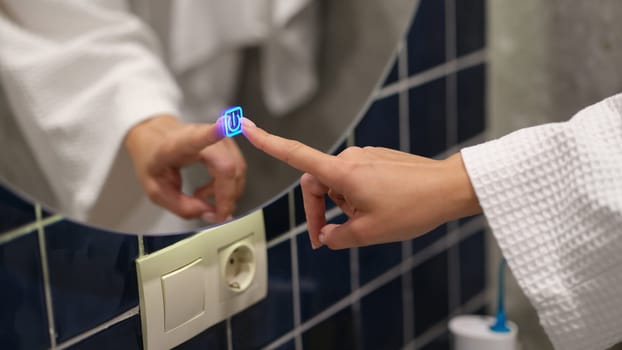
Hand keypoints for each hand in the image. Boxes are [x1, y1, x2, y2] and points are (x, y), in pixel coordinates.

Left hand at [124, 115, 245, 221]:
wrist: (156, 140)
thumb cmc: (154, 161)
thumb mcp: (156, 191)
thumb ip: (182, 206)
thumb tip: (210, 213)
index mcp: (176, 145)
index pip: (196, 138)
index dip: (213, 133)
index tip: (224, 126)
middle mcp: (200, 136)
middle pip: (227, 167)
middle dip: (227, 196)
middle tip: (216, 214)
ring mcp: (217, 137)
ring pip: (237, 170)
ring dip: (228, 193)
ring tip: (205, 199)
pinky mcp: (226, 143)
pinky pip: (237, 170)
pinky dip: (229, 187)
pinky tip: (212, 190)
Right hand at [242, 118, 480, 248]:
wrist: (449, 188)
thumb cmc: (412, 208)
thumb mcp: (370, 233)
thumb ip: (339, 237)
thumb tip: (327, 236)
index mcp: (343, 173)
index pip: (296, 155)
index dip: (268, 142)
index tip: (245, 126)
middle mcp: (350, 159)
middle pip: (316, 183)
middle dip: (319, 211)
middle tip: (329, 238)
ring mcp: (365, 157)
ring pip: (338, 184)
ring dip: (342, 206)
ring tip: (368, 223)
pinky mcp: (378, 160)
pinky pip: (355, 179)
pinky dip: (356, 198)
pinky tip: (379, 211)